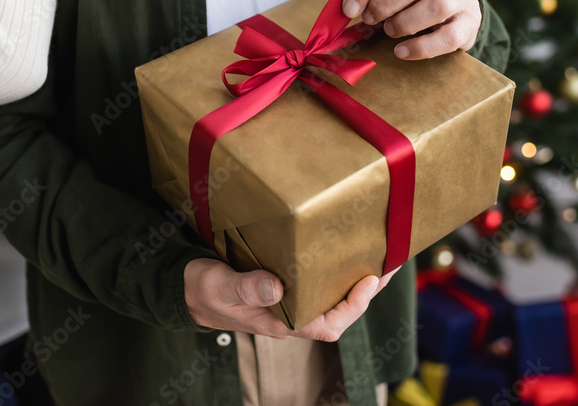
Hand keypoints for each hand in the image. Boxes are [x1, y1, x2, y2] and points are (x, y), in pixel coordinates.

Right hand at [184, 258, 397, 341]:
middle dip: (366, 290)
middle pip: (339, 309)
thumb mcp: (222, 287)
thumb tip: (278, 288)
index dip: (354, 307)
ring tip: (376, 254)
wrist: (188, 289)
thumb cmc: (204, 291)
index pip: (329, 325)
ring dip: (354, 278)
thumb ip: (247, 288)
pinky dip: (334, 269)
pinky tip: (341, 251)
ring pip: (331, 295)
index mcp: (282, 321)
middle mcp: (291, 314)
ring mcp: (289, 301)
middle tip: (389, 262)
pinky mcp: (284, 286)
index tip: (369, 280)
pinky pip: (317, 282)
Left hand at [342, 0, 482, 59]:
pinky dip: (421, 48)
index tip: (349, 9)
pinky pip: (448, 37)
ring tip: (389, 31)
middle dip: (383, 4)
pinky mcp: (472, 21)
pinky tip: (402, 51)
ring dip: (404, 23)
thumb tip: (348, 6)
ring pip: (437, 6)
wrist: (456, 5)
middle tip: (369, 20)